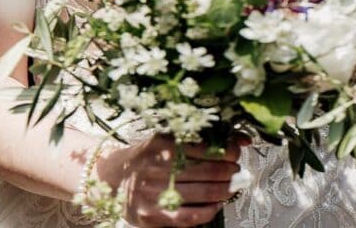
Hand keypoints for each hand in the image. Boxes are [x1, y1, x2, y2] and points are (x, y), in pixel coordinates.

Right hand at [95, 136, 240, 226]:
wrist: (111, 178)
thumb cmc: (146, 157)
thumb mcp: (167, 139)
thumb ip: (201, 138)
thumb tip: (244, 140)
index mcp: (163, 144)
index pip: (207, 147)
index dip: (228, 151)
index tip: (236, 153)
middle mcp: (158, 167)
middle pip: (208, 171)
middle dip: (230, 172)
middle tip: (238, 172)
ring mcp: (155, 193)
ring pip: (202, 194)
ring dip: (224, 191)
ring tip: (232, 187)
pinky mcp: (153, 215)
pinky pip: (190, 217)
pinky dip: (209, 211)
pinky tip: (217, 205)